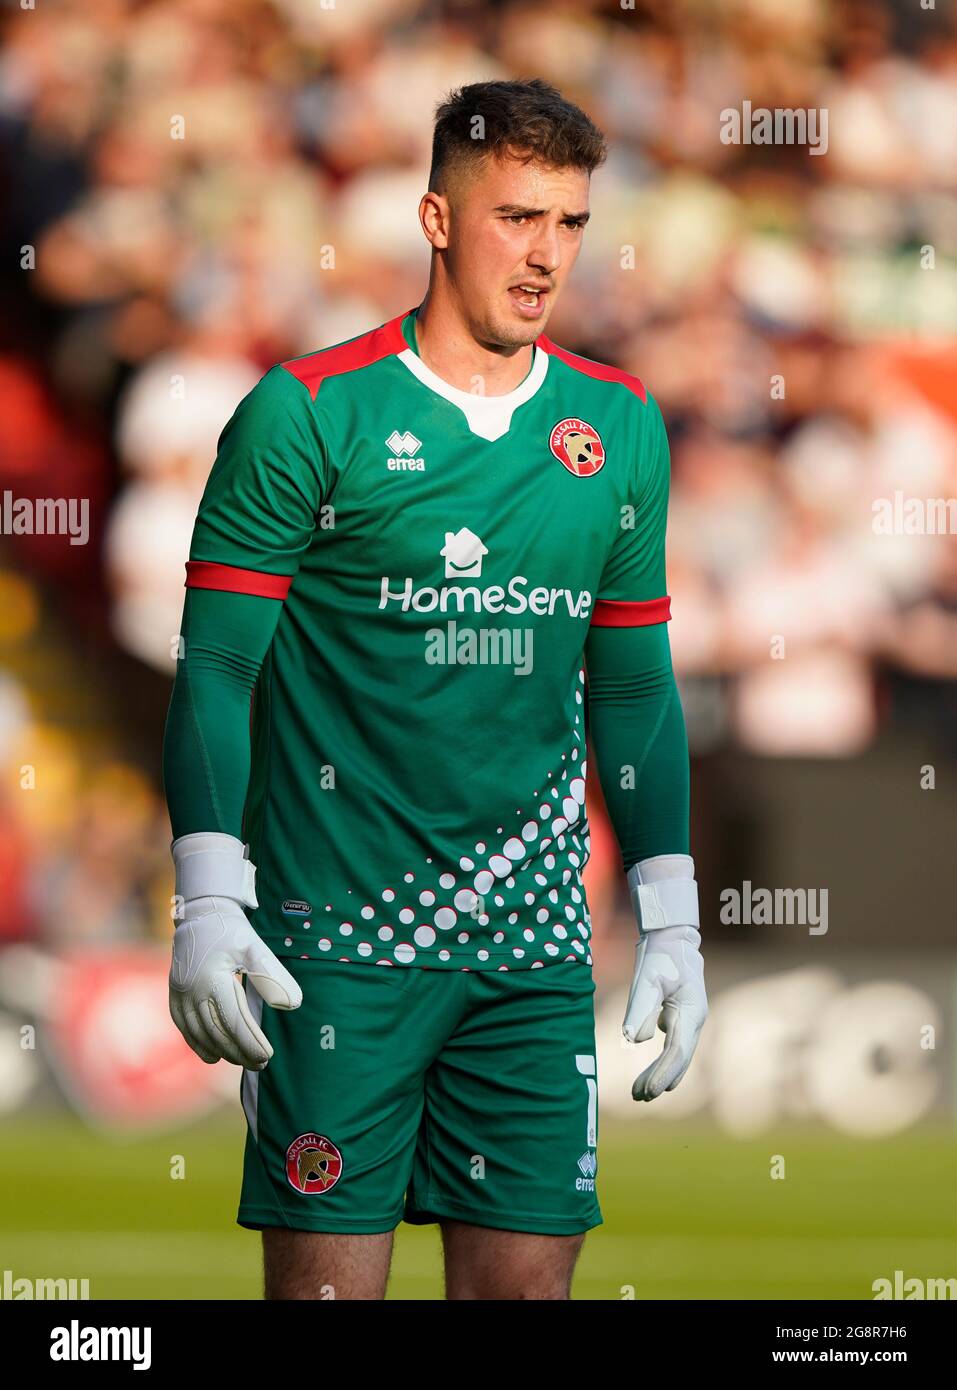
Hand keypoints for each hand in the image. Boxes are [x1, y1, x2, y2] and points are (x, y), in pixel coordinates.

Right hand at [169, 896, 301, 1069]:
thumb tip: (293, 1004)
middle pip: (216, 1033)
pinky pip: (184, 1027)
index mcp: (212, 980)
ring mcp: (180, 994)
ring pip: (199, 1034)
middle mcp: (192, 991)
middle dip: (239, 1052)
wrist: (201, 913)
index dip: (250, 1043)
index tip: (267, 1056)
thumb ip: (273, 977)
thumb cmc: (231, 931)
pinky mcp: (175, 994)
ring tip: (242, 1062)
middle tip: (261, 1064)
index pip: (234, 1022)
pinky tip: (212, 1056)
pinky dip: (198, 1044)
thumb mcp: (255, 948)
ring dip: (221, 1051)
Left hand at [622, 921, 707, 1101]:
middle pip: (679, 1058)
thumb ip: (640, 1009)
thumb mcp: (648, 980)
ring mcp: (689, 1020)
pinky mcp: (680, 1017)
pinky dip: (663, 1063)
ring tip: (639, 1094)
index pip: (677, 1051)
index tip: (648, 1092)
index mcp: (690, 1012)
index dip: (662, 1073)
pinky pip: (674, 1047)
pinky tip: (653, 1076)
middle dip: (659, 1079)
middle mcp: (694, 1020)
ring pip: (677, 1055)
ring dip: (660, 1074)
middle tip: (638, 1097)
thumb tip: (634, 1039)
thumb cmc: (661, 956)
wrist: (673, 938)